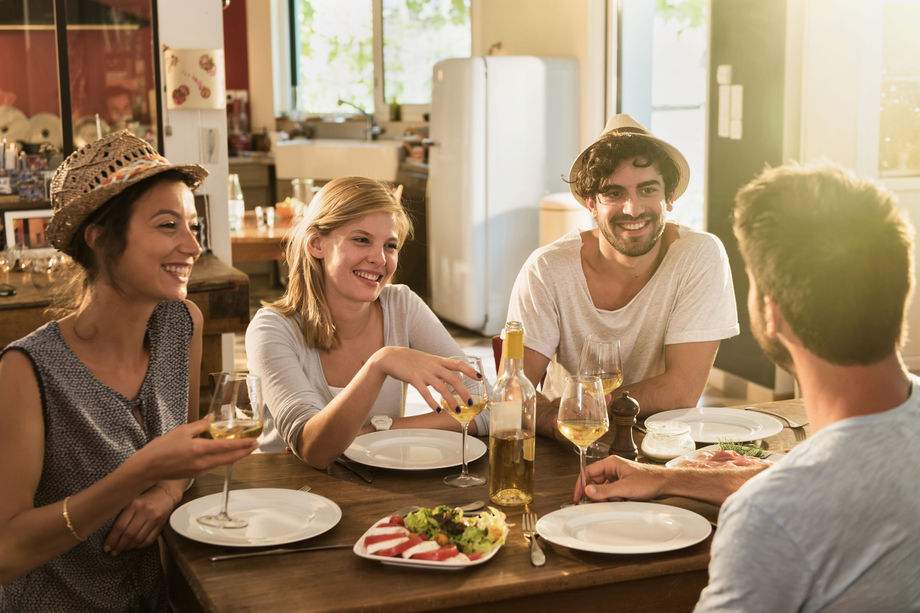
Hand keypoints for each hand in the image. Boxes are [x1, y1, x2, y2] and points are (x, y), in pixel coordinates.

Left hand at [103, 485, 174, 554]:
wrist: (165, 493)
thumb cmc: (144, 498)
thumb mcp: (131, 500)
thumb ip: (122, 513)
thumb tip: (109, 533)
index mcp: (134, 504)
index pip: (120, 526)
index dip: (112, 539)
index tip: (107, 547)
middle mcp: (145, 511)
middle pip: (129, 534)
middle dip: (119, 546)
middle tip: (113, 551)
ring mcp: (154, 518)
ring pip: (139, 539)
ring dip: (129, 547)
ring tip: (122, 549)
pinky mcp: (161, 525)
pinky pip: (149, 540)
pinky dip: (140, 546)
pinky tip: (134, 546)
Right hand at [138, 419, 257, 481]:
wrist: (147, 468)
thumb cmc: (161, 448)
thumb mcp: (181, 431)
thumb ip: (200, 425)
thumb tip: (211, 419)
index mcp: (199, 449)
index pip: (227, 447)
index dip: (243, 444)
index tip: (254, 441)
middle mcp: (202, 462)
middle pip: (230, 458)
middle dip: (245, 452)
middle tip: (255, 445)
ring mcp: (200, 470)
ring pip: (223, 463)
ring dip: (235, 456)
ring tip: (244, 448)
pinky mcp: (196, 474)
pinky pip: (214, 466)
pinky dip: (223, 459)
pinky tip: (225, 454)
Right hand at [372, 348, 480, 411]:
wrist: (390, 356)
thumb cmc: (409, 360)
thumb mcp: (427, 360)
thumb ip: (438, 368)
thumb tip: (449, 379)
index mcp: (438, 360)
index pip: (458, 364)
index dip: (470, 370)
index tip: (480, 378)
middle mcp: (433, 365)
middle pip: (454, 378)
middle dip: (464, 391)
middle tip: (471, 403)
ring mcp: (424, 372)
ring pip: (442, 387)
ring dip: (451, 400)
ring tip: (458, 411)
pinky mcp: (413, 378)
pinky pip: (425, 392)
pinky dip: (433, 402)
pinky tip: (438, 410)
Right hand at [574, 455, 669, 502]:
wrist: (665, 483)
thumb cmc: (649, 480)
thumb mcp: (624, 488)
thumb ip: (604, 490)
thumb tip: (587, 491)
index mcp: (610, 463)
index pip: (588, 472)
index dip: (582, 485)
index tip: (578, 497)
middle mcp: (612, 468)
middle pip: (595, 481)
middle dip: (598, 494)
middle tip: (604, 502)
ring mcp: (618, 475)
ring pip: (603, 488)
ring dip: (608, 497)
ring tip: (619, 500)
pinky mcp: (623, 482)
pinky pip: (611, 491)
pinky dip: (614, 498)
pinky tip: (623, 500)